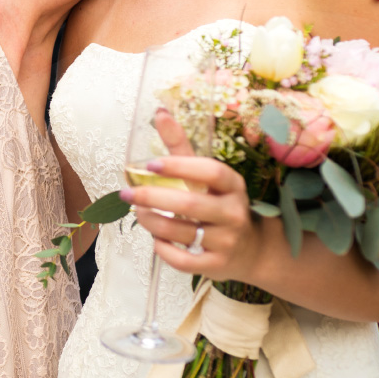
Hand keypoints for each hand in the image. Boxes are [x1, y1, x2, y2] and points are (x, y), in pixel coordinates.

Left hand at [118, 110, 257, 281]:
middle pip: (190, 204)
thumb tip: (159, 112)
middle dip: (152, 198)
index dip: (180, 167)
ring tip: (138, 212)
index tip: (151, 164)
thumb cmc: (219, 204)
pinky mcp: (217, 265)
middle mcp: (233, 212)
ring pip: (180, 232)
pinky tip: (156, 239)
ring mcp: (227, 241)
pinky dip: (163, 249)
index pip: (210, 171)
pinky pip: (182, 260)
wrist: (252, 250)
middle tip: (127, 193)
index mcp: (232, 186)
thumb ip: (181, 147)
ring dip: (151, 222)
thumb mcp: (206, 176)